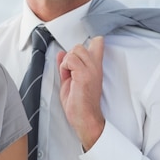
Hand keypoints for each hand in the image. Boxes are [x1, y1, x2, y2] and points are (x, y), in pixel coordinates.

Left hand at [57, 36, 105, 150]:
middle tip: (69, 71)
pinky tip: (68, 77)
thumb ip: (67, 66)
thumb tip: (61, 53)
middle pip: (80, 46)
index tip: (84, 47)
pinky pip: (70, 59)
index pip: (98, 44)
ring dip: (66, 62)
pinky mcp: (84, 75)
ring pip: (75, 50)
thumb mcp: (71, 80)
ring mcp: (91, 70)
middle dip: (70, 56)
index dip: (90, 41)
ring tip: (69, 75)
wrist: (85, 118)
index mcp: (95, 67)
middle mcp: (95, 67)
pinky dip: (64, 66)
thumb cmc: (79, 103)